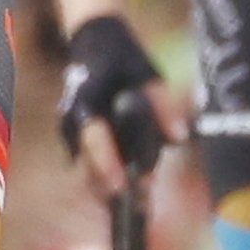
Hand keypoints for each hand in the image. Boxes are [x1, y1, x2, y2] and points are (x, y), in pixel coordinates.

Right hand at [56, 10, 164, 196]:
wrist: (94, 44)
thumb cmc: (123, 59)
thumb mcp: (147, 73)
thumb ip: (162, 104)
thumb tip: (178, 137)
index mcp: (85, 102)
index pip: (93, 139)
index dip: (106, 165)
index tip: (122, 187)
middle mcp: (71, 123)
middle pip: (86, 169)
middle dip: (112, 190)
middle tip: (144, 205)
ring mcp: (71, 137)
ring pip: (88, 176)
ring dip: (113, 191)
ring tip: (145, 204)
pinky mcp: (76, 146)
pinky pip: (92, 172)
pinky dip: (112, 182)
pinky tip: (138, 192)